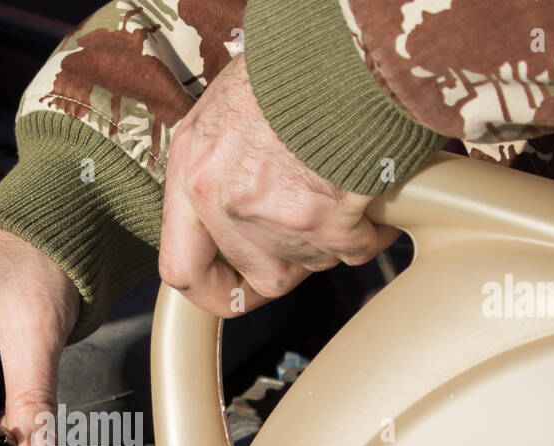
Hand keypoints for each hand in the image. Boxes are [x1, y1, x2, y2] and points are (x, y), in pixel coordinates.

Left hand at [158, 54, 398, 315]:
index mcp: (190, 170)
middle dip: (294, 262)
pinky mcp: (323, 219)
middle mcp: (221, 199)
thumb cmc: (291, 67)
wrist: (342, 46)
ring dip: (331, 242)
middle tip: (315, 230)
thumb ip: (218, 171)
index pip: (182, 269)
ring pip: (308, 264)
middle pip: (260, 274)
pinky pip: (352, 250)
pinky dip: (368, 234)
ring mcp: (271, 214)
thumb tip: (229, 223)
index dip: (215, 290)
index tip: (238, 289)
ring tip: (343, 195)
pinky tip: (372, 201)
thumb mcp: (225, 114)